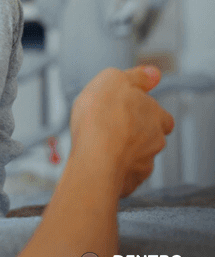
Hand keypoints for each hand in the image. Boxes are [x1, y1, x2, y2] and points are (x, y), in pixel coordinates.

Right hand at [70, 66, 174, 197]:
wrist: (95, 157)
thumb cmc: (102, 117)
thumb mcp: (114, 79)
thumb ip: (136, 76)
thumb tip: (152, 74)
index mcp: (156, 115)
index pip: (161, 114)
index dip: (145, 111)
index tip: (127, 109)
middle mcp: (155, 140)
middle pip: (150, 137)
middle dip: (135, 134)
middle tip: (111, 128)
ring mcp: (144, 163)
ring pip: (137, 156)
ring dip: (124, 151)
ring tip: (102, 147)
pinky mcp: (131, 182)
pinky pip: (125, 175)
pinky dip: (115, 170)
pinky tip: (100, 164)